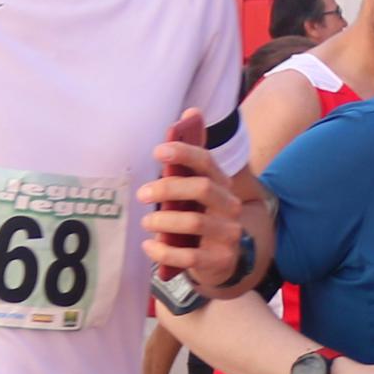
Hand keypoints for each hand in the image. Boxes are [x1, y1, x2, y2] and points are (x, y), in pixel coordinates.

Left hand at [135, 110, 255, 290]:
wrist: (225, 261)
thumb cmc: (204, 217)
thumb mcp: (200, 189)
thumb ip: (192, 158)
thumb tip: (191, 112)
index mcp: (223, 186)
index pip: (208, 163)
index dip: (184, 154)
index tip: (158, 151)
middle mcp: (230, 208)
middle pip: (202, 189)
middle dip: (168, 187)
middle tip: (142, 193)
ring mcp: (227, 236)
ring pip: (195, 222)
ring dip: (163, 220)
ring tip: (146, 222)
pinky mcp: (218, 261)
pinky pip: (188, 256)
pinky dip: (164, 251)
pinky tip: (149, 246)